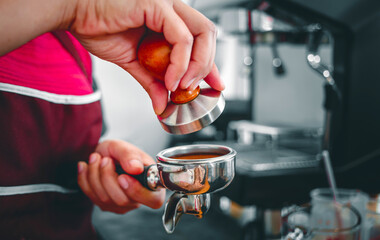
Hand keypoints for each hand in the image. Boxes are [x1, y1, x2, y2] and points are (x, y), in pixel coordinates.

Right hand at [69, 0, 224, 114]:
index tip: (216, 85)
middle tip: (197, 87)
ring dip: (197, 65)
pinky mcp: (155, 5)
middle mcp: (172, 10)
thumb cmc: (100, 28)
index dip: (212, 65)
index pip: (201, 42)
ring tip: (183, 86)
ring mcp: (166, 5)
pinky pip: (180, 37)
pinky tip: (171, 78)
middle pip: (208, 34)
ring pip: (202, 33)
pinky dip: (180, 62)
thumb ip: (152, 82)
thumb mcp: (134, 64)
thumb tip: (162, 105)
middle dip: (208, 65)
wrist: (74, 15)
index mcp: (170, 21)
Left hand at [77, 140, 164, 213]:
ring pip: (104, 198)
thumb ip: (130, 155)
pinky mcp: (105, 205)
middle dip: (108, 177)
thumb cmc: (120, 152)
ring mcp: (121, 205)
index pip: (152, 200)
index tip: (122, 176)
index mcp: (152, 184)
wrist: (104, 154)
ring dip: (95, 174)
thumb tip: (136, 168)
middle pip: (123, 200)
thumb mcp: (125, 147)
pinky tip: (86, 166)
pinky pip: (91, 196)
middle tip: (105, 159)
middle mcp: (138, 199)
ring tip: (96, 158)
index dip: (137, 191)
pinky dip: (85, 178)